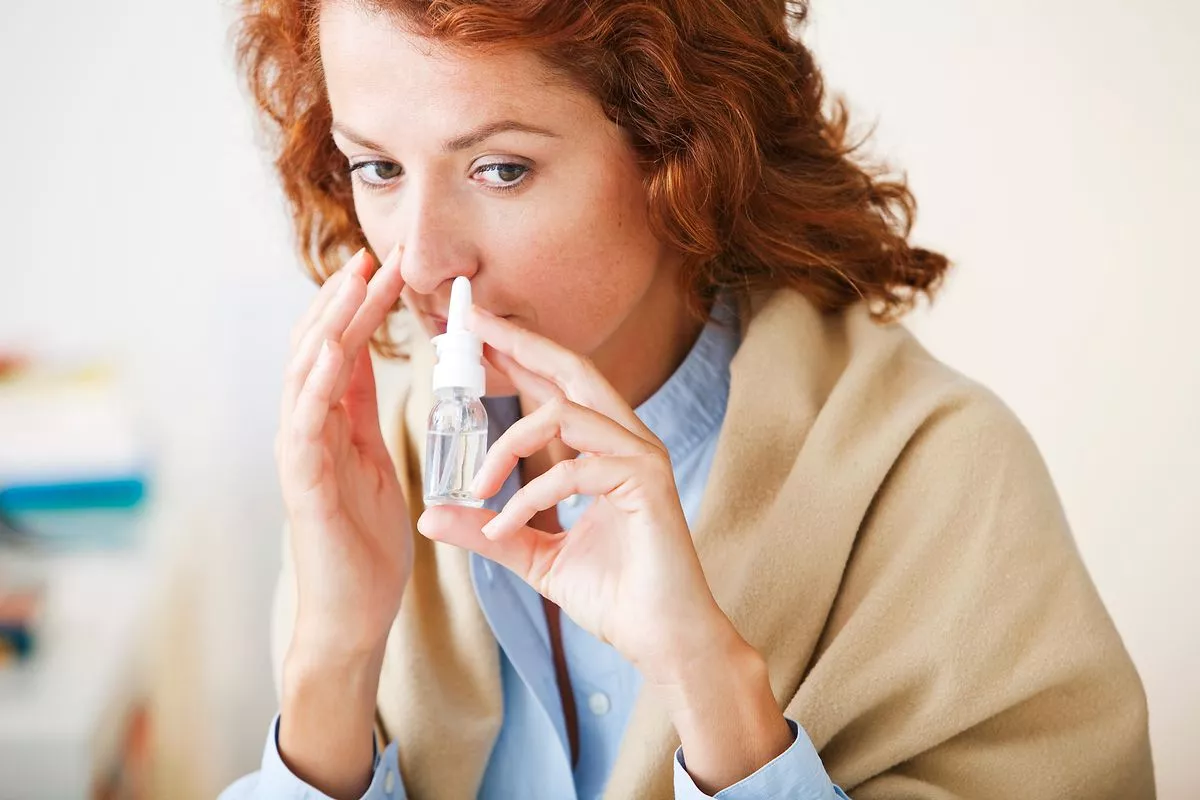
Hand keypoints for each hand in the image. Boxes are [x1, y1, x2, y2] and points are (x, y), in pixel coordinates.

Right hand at [276, 243, 410, 659]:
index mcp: (329, 422)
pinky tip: (337, 349)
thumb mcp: (371, 459)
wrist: (353, 614)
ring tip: (356, 282)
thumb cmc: (365, 542)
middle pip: (320, 346)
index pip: (343, 347)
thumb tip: (364, 355)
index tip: (388, 263)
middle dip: (347, 298)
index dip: (362, 304)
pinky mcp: (303, 485)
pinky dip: (319, 383)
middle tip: (377, 252)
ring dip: (332, 324)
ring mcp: (300, 454)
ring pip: (306, 374)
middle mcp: (306, 429)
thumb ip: (361, 409)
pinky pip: (305, 424)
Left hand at [415, 304, 732, 683]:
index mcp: (604, 449)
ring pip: (565, 413)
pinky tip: (503, 525)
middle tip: (471, 323)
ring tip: (479, 484)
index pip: (557, 386)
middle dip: (520, 343)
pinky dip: (530, 496)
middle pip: (573, 369)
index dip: (517, 355)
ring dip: (510, 442)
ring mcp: (641, 458)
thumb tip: (430, 515)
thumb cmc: (613, 594)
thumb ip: (489, 531)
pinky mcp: (647, 484)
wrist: (663, 640)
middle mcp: (627, 441)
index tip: (473, 335)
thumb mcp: (534, 555)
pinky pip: (575, 470)